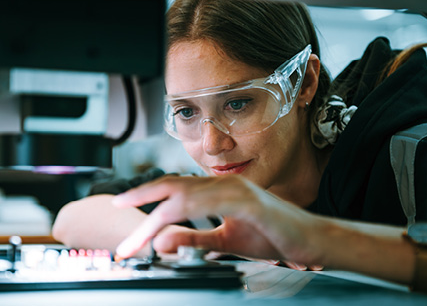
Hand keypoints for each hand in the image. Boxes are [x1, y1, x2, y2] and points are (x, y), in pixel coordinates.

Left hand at [112, 175, 324, 265]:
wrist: (310, 241)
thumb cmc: (272, 237)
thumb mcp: (224, 241)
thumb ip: (193, 239)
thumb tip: (161, 241)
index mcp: (216, 192)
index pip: (175, 192)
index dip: (147, 197)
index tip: (123, 208)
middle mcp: (222, 185)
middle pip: (174, 185)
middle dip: (142, 195)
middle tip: (115, 204)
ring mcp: (236, 189)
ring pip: (188, 194)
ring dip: (159, 212)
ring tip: (139, 232)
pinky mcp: (250, 201)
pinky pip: (214, 201)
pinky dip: (192, 208)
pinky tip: (173, 219)